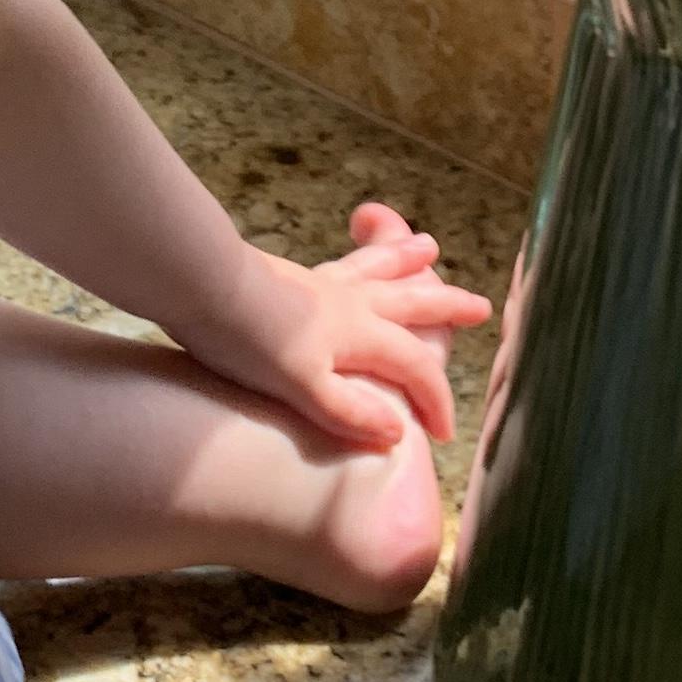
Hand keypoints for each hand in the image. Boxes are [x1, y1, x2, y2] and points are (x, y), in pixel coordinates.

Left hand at [188, 200, 489, 453]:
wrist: (198, 286)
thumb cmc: (248, 341)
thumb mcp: (302, 388)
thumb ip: (350, 410)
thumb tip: (398, 431)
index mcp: (357, 333)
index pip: (413, 366)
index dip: (435, 399)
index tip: (444, 433)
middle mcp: (348, 303)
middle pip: (411, 302)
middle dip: (447, 308)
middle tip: (482, 305)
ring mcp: (319, 286)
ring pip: (377, 270)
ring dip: (407, 262)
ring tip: (430, 248)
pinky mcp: (290, 278)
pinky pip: (341, 266)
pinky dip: (361, 260)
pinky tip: (349, 266)